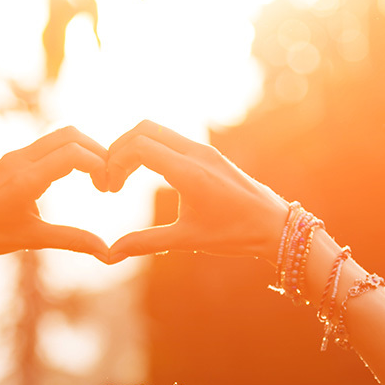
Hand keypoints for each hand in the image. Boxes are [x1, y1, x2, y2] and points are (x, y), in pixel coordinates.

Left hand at [0, 127, 111, 274]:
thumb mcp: (32, 239)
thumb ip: (72, 241)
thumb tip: (108, 254)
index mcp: (26, 178)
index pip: (74, 155)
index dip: (99, 165)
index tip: (108, 188)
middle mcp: (20, 160)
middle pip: (70, 135)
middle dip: (97, 151)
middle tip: (109, 179)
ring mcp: (14, 157)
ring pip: (58, 137)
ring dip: (82, 151)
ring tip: (95, 178)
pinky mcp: (10, 160)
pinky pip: (46, 146)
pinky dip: (67, 153)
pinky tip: (73, 176)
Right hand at [105, 121, 288, 263]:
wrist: (274, 226)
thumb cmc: (234, 234)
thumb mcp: (186, 240)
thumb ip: (145, 243)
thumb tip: (110, 255)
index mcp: (189, 172)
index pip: (139, 147)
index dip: (115, 162)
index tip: (110, 188)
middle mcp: (197, 153)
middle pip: (144, 129)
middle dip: (119, 149)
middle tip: (110, 177)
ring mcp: (205, 150)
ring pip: (158, 131)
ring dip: (135, 148)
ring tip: (124, 177)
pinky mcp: (209, 154)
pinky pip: (172, 140)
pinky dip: (152, 149)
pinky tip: (147, 174)